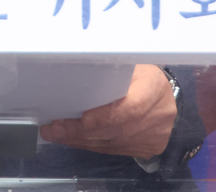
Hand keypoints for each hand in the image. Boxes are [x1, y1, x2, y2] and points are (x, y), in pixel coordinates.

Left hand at [39, 64, 175, 158]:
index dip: (107, 116)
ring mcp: (155, 135)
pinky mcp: (148, 148)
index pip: (132, 107)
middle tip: (54, 129)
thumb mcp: (127, 65)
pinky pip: (114, 150)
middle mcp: (159, 114)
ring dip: (81, 140)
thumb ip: (108, 74)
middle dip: (81, 131)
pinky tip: (73, 139)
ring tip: (56, 134)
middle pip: (117, 130)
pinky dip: (90, 145)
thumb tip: (72, 83)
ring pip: (112, 143)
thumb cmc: (137, 73)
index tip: (82, 120)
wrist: (161, 93)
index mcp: (155, 86)